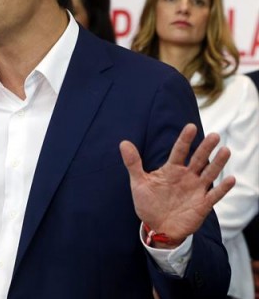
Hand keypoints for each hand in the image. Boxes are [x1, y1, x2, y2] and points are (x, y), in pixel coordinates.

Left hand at [119, 123, 234, 246]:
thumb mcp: (138, 182)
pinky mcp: (202, 204)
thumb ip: (133, 163)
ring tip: (225, 150)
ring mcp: (196, 189)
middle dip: (205, 147)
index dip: (185, 139)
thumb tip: (123, 142)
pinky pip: (215, 194)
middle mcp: (186, 176)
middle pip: (198, 159)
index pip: (179, 151)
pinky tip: (230, 179)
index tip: (190, 127)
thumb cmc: (148, 203)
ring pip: (209, 173)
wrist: (157, 227)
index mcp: (171, 169)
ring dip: (218, 163)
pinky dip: (223, 187)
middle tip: (214, 135)